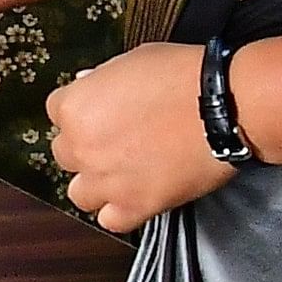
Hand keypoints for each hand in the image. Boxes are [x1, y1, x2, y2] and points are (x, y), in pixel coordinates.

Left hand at [41, 42, 238, 233]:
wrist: (224, 107)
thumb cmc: (183, 76)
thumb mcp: (132, 60)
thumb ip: (101, 79)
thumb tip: (88, 84)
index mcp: (75, 107)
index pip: (57, 112)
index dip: (82, 111)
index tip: (101, 112)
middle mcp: (82, 146)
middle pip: (65, 153)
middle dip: (87, 147)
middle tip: (116, 141)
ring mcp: (106, 180)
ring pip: (80, 192)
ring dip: (96, 183)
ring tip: (122, 172)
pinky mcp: (136, 206)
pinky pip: (110, 220)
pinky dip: (120, 212)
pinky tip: (134, 196)